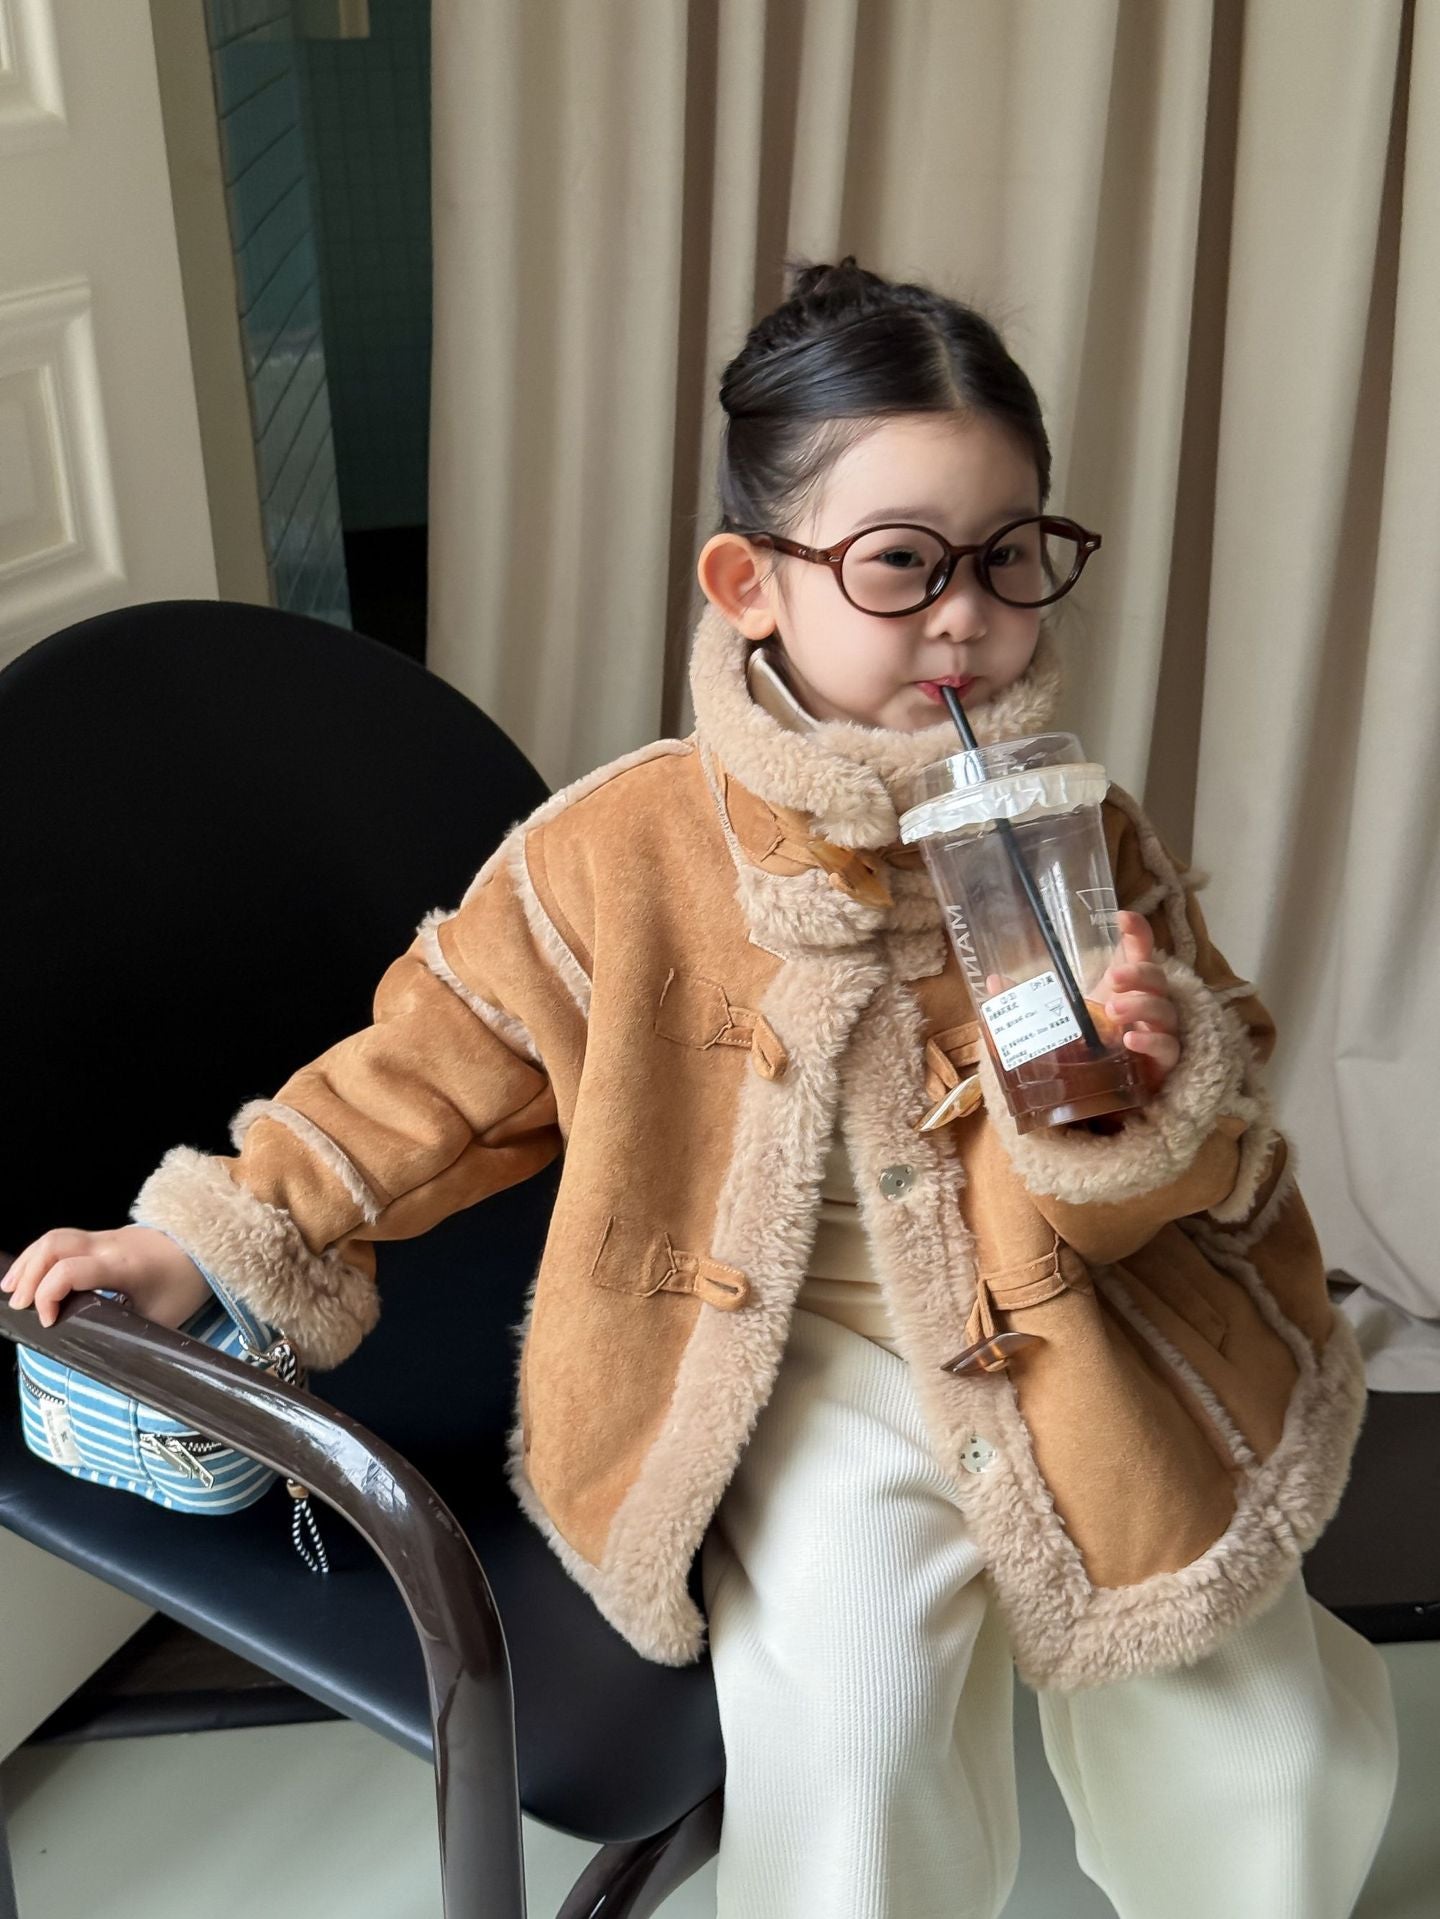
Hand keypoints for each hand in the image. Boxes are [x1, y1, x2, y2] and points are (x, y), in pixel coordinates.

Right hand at [2, 1225, 213, 1329]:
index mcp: (122, 1265)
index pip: (70, 1271)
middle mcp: (108, 1245)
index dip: (49, 1295)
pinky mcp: (105, 1237)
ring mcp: (105, 1237)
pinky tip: (33, 1275)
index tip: (48, 1323)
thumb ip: (129, 1335)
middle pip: (54, 1246)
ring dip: (29, 1262)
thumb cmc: (186, 1284)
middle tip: (20, 1307)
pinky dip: (42, 1256)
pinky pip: (65, 1239)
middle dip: (29, 1276)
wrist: (208, 1247)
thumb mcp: (161, 1318)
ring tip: (12, 1290)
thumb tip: (103, 1356)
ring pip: (55, 1237)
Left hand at [982, 910, 1181, 1102]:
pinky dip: (1152, 1043)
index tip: (1121, 916)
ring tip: (1113, 1010)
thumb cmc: (1086, 1048)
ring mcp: (1159, 1033)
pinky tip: (1131, 1041)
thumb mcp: (1058, 1020)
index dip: (1137, 931)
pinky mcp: (1162, 1064)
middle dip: (1137, 973)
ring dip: (1141, 1006)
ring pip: (1164, 1011)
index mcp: (1125, 988)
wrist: (1101, 1094)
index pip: (1139, 952)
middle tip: (1113, 978)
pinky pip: (1168, 1049)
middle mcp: (1147, 1005)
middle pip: (1156, 978)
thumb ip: (1031, 1002)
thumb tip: (994, 982)